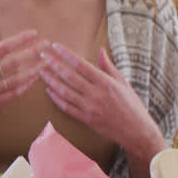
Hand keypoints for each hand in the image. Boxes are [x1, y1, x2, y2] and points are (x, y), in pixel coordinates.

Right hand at [0, 26, 47, 122]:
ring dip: (34, 70)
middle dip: (33, 52)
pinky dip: (25, 87)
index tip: (34, 33)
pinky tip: (34, 79)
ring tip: (46, 62)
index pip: (4, 47)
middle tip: (46, 45)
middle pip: (14, 62)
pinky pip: (13, 94)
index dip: (21, 39)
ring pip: (17, 79)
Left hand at [39, 45, 162, 160]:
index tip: (55, 46)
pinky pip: (67, 107)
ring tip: (41, 72)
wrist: (137, 131)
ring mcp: (90, 107)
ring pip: (65, 92)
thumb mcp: (123, 83)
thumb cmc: (132, 105)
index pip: (81, 64)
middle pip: (70, 76)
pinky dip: (56, 99)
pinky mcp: (86, 119)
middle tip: (42, 56)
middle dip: (54, 64)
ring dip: (51, 81)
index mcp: (106, 82)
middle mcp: (96, 94)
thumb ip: (108, 66)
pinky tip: (49, 91)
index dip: (66, 54)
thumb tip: (100, 50)